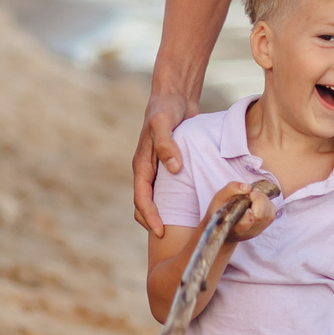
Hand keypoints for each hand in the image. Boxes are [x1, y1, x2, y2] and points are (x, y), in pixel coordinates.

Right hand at [132, 90, 199, 236]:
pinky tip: (192, 210)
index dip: (149, 217)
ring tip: (179, 232)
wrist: (174, 95)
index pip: (141, 199)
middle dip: (153, 223)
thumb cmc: (166, 108)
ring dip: (163, 215)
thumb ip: (166, 144)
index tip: (159, 232)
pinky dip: (174, 202)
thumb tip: (172, 168)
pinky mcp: (169, 164)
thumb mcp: (164, 123)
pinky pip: (169, 190)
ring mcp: (157, 168)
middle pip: (145, 205)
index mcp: (141, 164)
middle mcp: (147, 169)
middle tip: (169, 240)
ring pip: (156, 199)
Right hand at [206, 180, 277, 241]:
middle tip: (251, 193)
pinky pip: (272, 214)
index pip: (244, 225)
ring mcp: (256, 230)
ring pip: (268, 214)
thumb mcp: (219, 198)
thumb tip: (248, 187)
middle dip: (259, 199)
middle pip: (260, 216)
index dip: (248, 218)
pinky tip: (259, 201)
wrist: (224, 227)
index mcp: (232, 226)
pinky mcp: (263, 227)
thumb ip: (231, 189)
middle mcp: (246, 231)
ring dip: (264, 200)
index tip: (248, 209)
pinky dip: (268, 204)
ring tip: (254, 196)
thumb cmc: (221, 211)